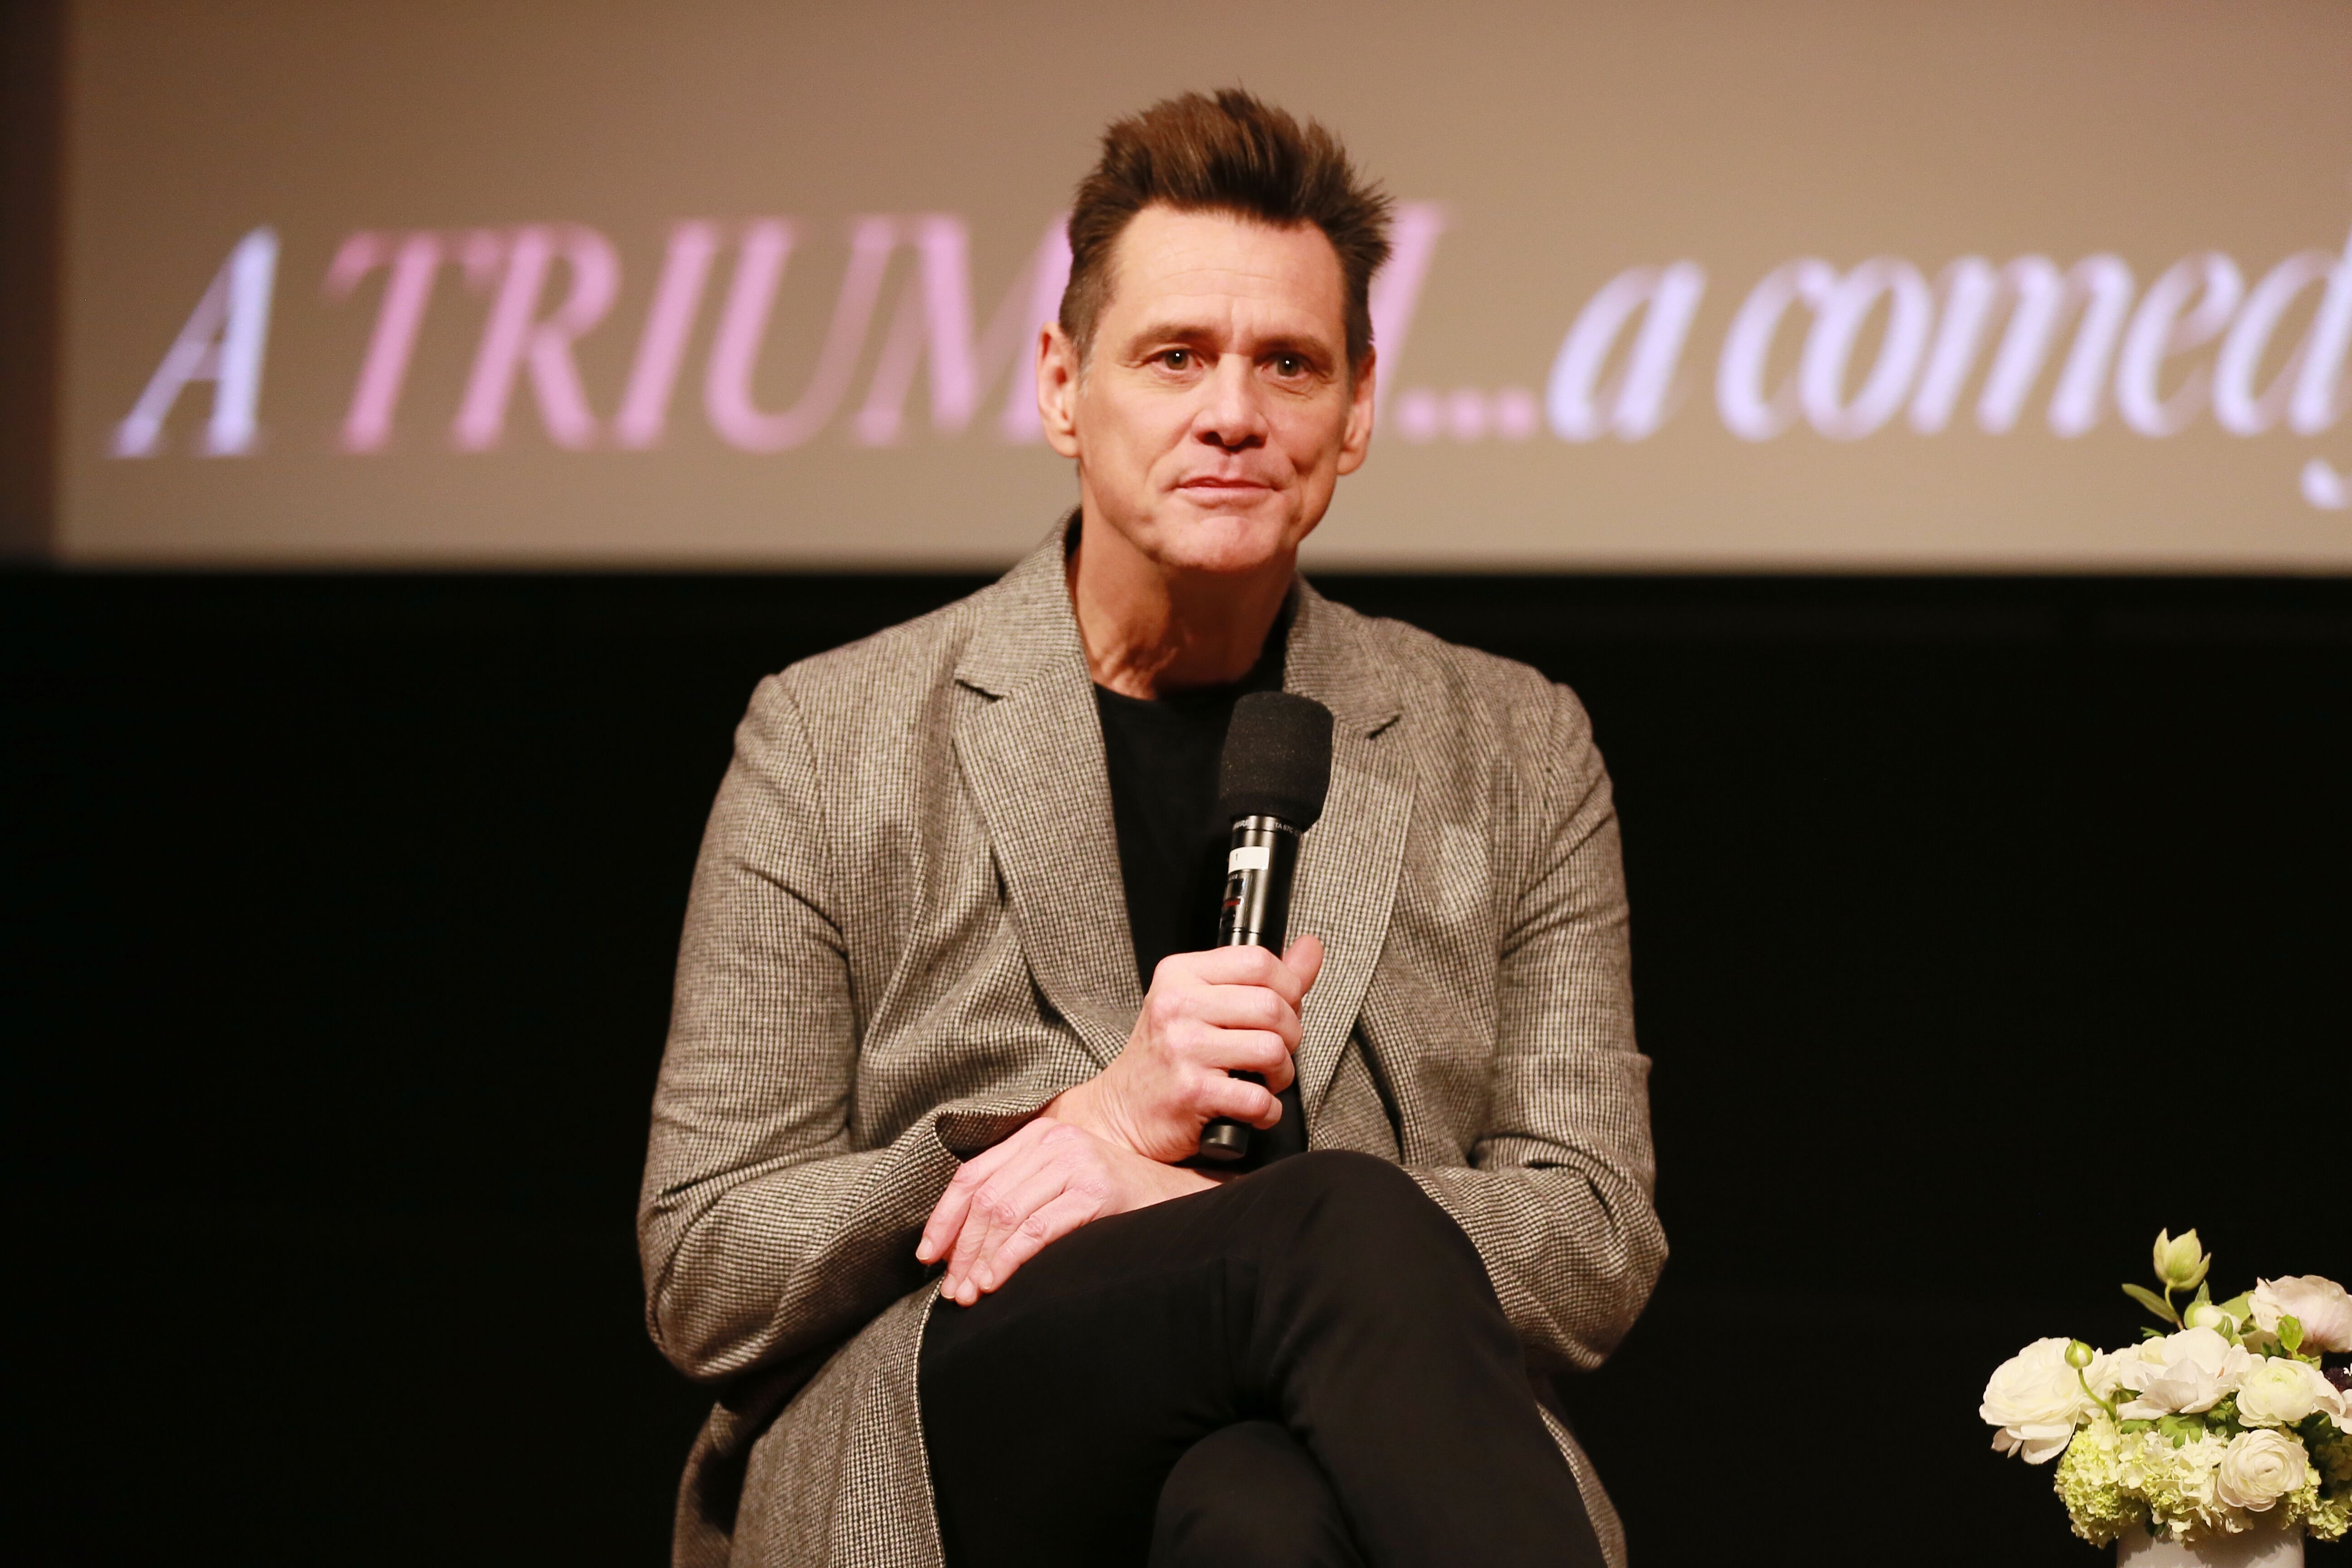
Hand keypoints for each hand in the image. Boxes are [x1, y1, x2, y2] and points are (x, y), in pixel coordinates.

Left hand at [916, 1116, 1212, 1304]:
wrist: (1182, 1202)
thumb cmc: (1119, 1204)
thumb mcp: (1062, 1188)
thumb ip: (1019, 1196)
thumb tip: (957, 1246)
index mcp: (1040, 1134)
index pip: (973, 1174)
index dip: (944, 1218)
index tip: (928, 1256)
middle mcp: (1056, 1140)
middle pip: (985, 1197)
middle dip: (961, 1249)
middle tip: (951, 1291)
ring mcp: (1077, 1161)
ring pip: (1005, 1212)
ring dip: (980, 1260)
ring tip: (969, 1295)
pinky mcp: (1096, 1189)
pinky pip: (1037, 1228)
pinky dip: (1009, 1258)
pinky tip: (996, 1282)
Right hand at [1049, 936, 1324, 1162]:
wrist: (1120, 1113)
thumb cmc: (1166, 1057)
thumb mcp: (1201, 1003)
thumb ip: (1260, 977)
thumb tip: (1310, 948)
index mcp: (1180, 975)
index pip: (1259, 961)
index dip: (1288, 987)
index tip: (1283, 1009)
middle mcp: (1177, 1006)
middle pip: (1273, 1006)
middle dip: (1290, 1035)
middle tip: (1274, 1052)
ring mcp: (1183, 1048)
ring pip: (1272, 1050)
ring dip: (1281, 1074)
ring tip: (1263, 1080)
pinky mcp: (1191, 1093)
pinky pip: (1259, 1098)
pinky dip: (1267, 1112)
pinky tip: (1252, 1110)